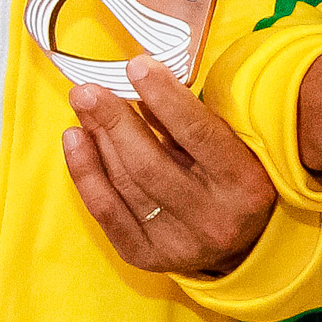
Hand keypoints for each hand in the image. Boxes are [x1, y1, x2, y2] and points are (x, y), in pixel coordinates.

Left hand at [64, 58, 280, 277]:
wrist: (241, 249)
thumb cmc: (233, 184)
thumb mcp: (233, 150)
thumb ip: (192, 122)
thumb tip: (143, 85)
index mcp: (246, 185)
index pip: (199, 134)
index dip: (165, 98)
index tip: (136, 65)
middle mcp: (213, 217)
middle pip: (150, 163)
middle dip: (114, 121)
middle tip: (87, 90)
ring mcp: (178, 242)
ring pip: (125, 184)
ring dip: (96, 141)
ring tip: (81, 109)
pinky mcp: (146, 256)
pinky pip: (106, 211)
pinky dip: (86, 173)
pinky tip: (74, 142)